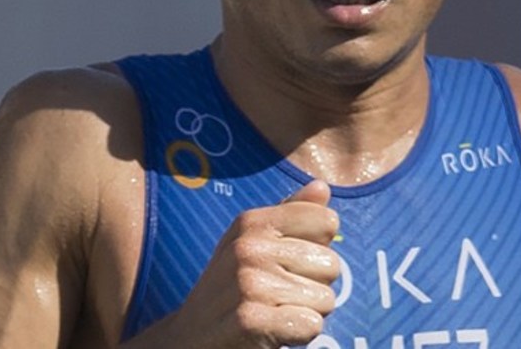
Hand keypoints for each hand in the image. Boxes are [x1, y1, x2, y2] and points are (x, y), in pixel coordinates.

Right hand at [138, 180, 340, 347]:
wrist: (188, 340)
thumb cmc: (232, 290)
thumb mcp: (254, 244)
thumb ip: (292, 216)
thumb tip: (321, 186)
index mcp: (252, 222)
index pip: (327, 221)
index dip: (319, 248)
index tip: (292, 264)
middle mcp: (249, 247)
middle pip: (331, 264)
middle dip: (314, 286)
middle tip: (280, 297)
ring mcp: (248, 283)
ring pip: (326, 299)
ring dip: (307, 313)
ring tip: (274, 314)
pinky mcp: (250, 321)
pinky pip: (312, 325)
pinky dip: (301, 335)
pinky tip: (275, 332)